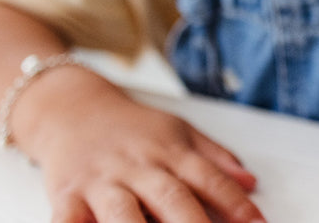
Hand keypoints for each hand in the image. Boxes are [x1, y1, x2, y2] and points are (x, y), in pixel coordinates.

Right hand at [13, 68, 264, 222]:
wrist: (74, 108)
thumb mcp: (178, 131)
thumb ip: (214, 157)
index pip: (209, 179)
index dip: (235, 203)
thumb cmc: (133, 127)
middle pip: (173, 199)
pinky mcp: (67, 196)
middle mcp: (140, 167)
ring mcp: (103, 183)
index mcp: (170, 152)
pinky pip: (68, 221)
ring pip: (125, 215)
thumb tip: (251, 180)